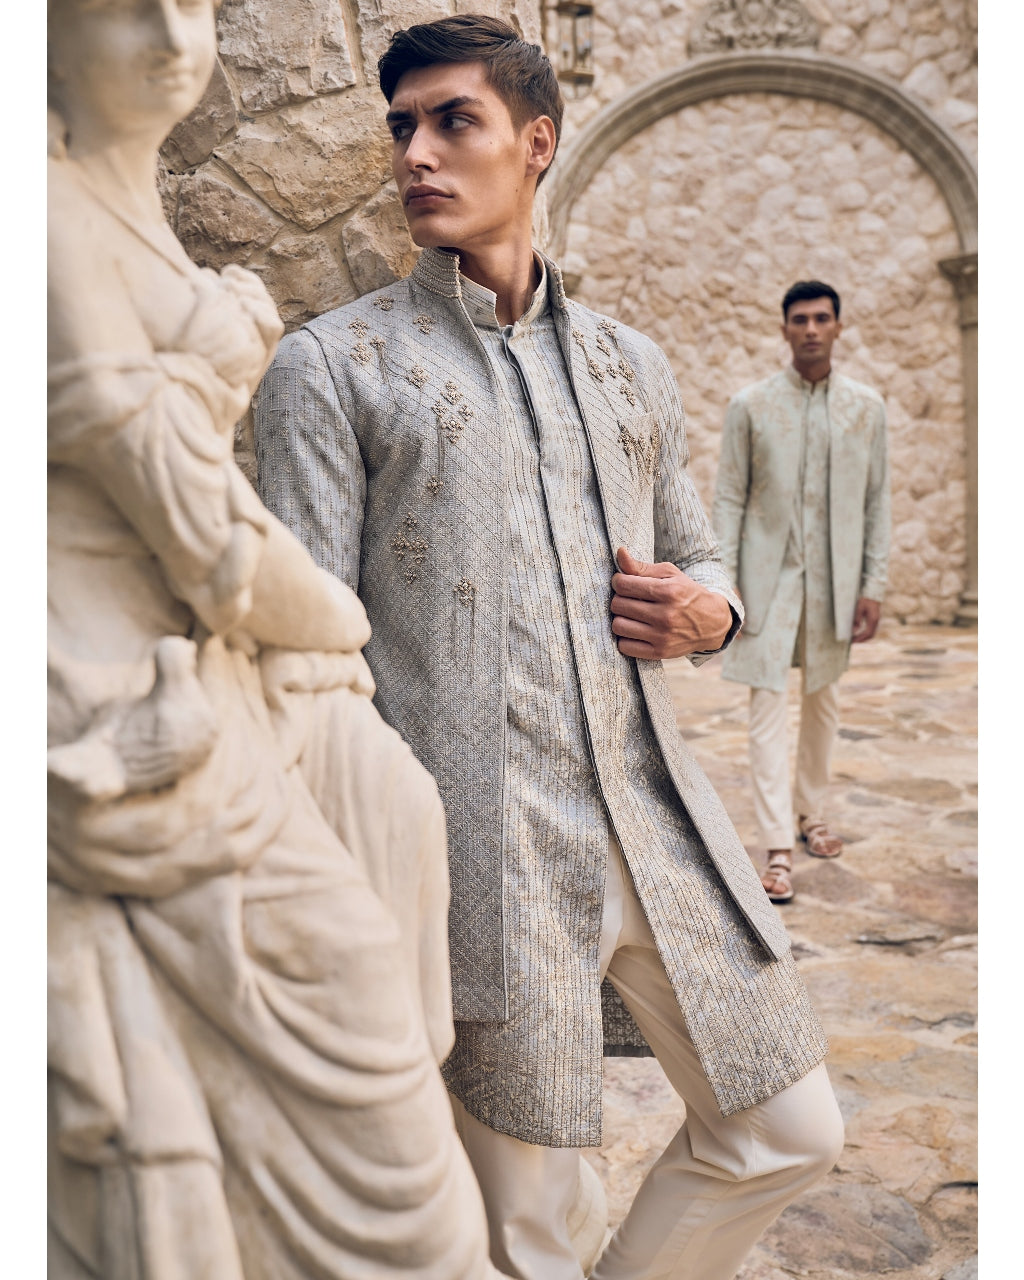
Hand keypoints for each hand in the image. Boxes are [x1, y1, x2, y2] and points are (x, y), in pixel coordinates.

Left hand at [610, 547, 731, 659]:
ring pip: (618, 626)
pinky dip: (624, 638)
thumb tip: (620, 552)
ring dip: (620, 618)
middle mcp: (665, 615)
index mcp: (668, 591)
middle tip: (628, 599)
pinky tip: (634, 630)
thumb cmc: (687, 594)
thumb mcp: (670, 574)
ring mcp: (662, 636)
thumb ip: (642, 566)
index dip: (619, 581)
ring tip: (630, 615)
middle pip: (618, 605)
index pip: (624, 585)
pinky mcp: (660, 652)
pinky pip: (625, 647)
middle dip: (619, 599)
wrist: (712, 623)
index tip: (623, 582)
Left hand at [851, 596, 880, 642]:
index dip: (860, 638)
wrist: (873, 596)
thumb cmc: (866, 600)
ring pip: (871, 634)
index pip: (867, 633)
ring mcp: (876, 622)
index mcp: (873, 619)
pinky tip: (858, 635)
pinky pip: (870, 631)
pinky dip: (864, 635)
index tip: (853, 641)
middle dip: (861, 640)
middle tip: (852, 642)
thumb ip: (857, 619)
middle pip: (870, 635)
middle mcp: (876, 622)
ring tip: (854, 639)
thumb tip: (854, 630)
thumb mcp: (859, 608)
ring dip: (863, 638)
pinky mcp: (874, 621)